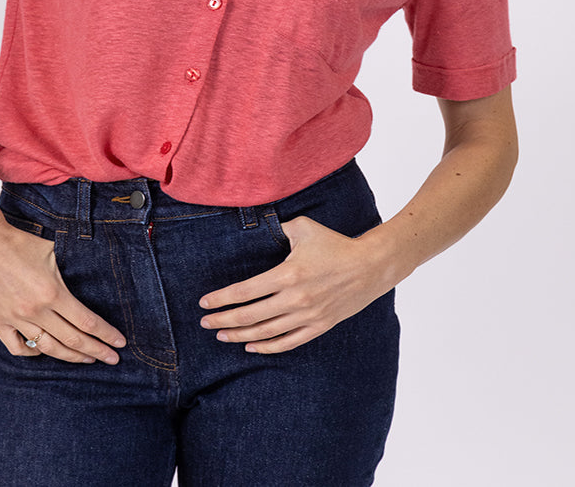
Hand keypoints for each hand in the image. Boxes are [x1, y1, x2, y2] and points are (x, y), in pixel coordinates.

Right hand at [0, 220, 125, 363]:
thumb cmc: (17, 241)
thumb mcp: (53, 251)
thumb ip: (70, 270)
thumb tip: (89, 278)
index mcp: (52, 293)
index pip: (87, 322)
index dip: (106, 335)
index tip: (120, 343)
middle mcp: (35, 311)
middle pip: (72, 340)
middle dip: (96, 351)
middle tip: (113, 359)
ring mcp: (15, 319)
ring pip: (48, 348)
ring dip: (70, 356)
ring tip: (86, 359)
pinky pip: (18, 347)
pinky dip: (33, 353)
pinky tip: (44, 351)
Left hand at [199, 216, 391, 353]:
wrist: (369, 266)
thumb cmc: (334, 244)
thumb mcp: (304, 227)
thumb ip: (278, 228)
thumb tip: (258, 227)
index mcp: (288, 274)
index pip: (246, 291)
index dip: (223, 299)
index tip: (205, 303)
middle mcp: (295, 298)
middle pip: (251, 315)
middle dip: (224, 321)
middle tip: (206, 323)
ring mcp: (308, 315)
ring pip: (267, 332)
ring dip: (241, 336)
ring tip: (222, 336)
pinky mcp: (319, 326)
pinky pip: (289, 341)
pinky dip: (268, 347)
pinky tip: (252, 347)